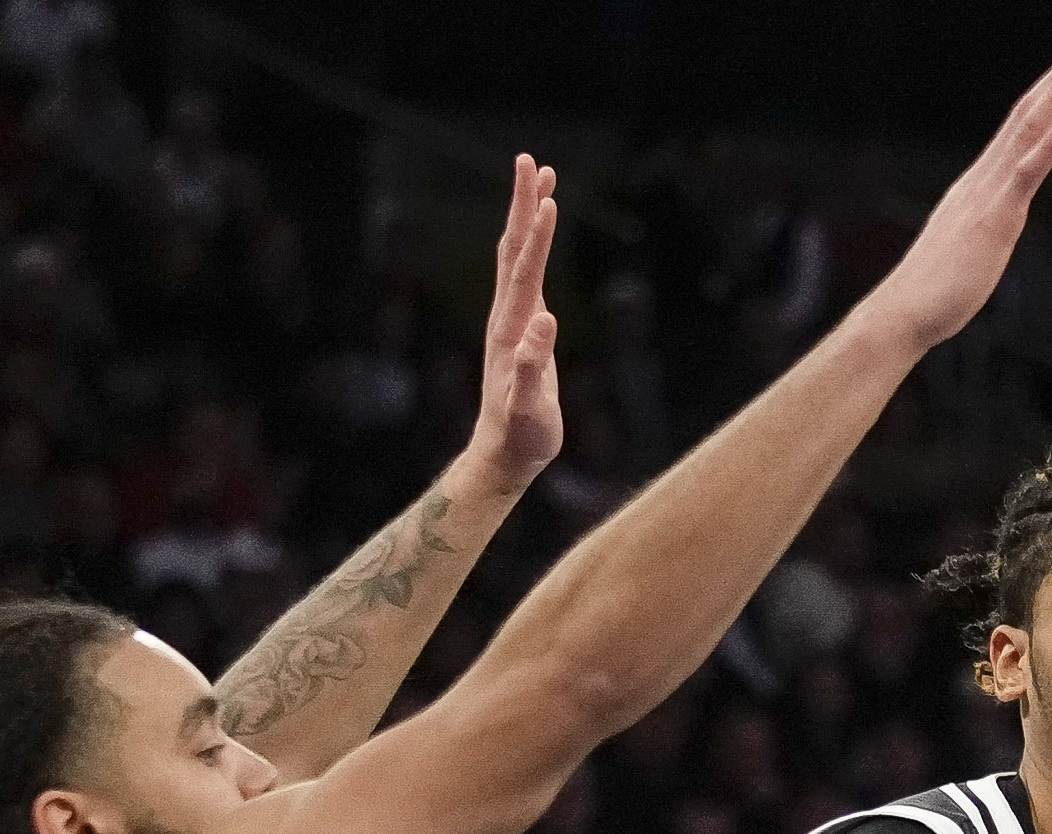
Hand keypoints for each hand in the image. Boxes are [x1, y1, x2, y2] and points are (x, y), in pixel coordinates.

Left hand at [457, 155, 563, 494]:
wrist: (502, 454)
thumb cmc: (521, 436)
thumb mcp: (530, 408)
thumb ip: (533, 367)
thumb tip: (544, 322)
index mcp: (513, 331)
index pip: (526, 273)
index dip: (538, 237)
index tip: (549, 200)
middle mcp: (507, 317)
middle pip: (513, 249)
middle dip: (523, 204)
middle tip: (531, 161)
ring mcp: (511, 321)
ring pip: (516, 256)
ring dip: (526, 216)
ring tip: (541, 180)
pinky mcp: (519, 329)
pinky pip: (523, 274)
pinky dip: (531, 244)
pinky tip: (537, 234)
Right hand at [853, 32, 1051, 354]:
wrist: (905, 312)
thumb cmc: (935, 289)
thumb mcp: (968, 245)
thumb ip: (981, 225)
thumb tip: (988, 225)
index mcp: (979, 185)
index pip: (1018, 132)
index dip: (1047, 100)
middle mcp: (984, 178)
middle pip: (1026, 115)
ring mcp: (988, 194)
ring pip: (1027, 132)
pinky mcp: (994, 218)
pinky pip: (1026, 174)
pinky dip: (1048, 144)